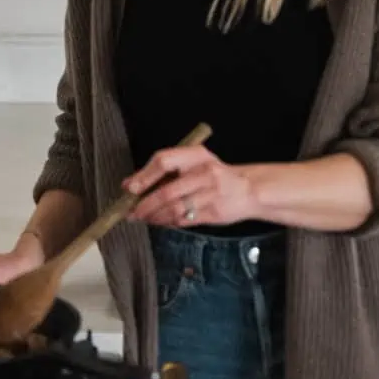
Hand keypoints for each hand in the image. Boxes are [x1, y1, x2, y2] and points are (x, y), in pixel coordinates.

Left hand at [123, 144, 255, 226]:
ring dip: (154, 216)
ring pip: (174, 209)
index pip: (164, 161)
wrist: (249, 188)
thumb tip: (130, 184)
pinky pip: (184, 220)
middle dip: (145, 205)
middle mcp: (204, 173)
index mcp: (196, 155)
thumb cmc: (214, 174)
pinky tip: (159, 221)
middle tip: (131, 211)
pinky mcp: (213, 213)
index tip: (130, 188)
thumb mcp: (193, 162)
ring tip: (142, 218)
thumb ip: (164, 171)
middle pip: (167, 191)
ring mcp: (210, 195)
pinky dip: (167, 222)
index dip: (144, 175)